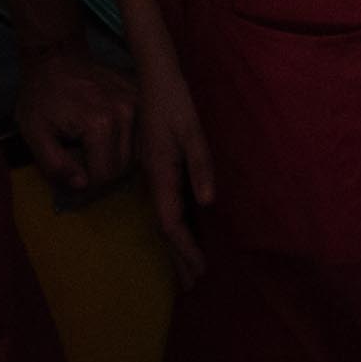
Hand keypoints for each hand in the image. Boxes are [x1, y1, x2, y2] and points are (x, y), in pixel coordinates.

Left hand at [9, 37, 131, 198]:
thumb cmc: (42, 96)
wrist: (56, 58)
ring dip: (116, 156)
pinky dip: (126, 140)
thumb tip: (82, 185)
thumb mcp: (34, 134)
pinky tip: (108, 133)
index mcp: (100, 124)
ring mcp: (136, 102)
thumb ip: (55, 165)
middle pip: (124, 166)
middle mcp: (126, 113)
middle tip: (82, 160)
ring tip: (95, 146)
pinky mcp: (140, 95)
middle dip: (102, 170)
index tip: (75, 173)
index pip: (105, 174)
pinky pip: (140, 132)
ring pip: (136, 151)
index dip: (87, 182)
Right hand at [134, 42, 213, 280]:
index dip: (185, 250)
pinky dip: (175, 225)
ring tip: (187, 271)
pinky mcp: (158, 167)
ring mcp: (154, 174)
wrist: (154, 75)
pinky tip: (182, 232)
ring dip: (175, 246)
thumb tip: (206, 202)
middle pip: (165, 228)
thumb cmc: (175, 99)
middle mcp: (154, 178)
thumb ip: (200, 165)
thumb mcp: (191, 130)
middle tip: (192, 287)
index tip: (200, 272)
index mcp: (161, 173)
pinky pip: (165, 205)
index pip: (171, 223)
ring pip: (163, 218)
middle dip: (178, 258)